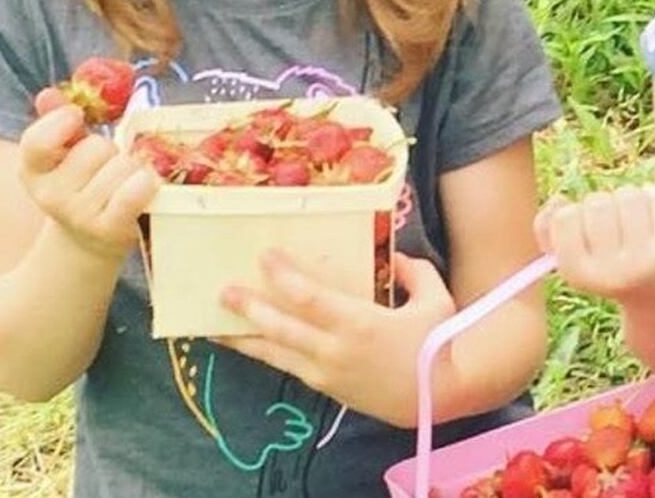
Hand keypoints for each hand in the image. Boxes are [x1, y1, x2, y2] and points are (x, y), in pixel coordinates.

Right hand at [19, 87, 157, 261]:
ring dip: (133, 167)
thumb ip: (57, 121)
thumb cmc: (85, 184)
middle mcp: (50, 195)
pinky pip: (133, 192)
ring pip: (122, 166)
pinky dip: (146, 183)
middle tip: (110, 164)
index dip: (60, 122)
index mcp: (33, 171)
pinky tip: (146, 185)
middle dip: (111, 149)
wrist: (92, 237)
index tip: (77, 116)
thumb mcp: (66, 153)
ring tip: (125, 180)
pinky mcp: (109, 228)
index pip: (37, 141)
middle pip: (95, 148)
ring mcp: (79, 214)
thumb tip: (49, 94)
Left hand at [218, 250, 456, 428]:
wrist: (440, 398)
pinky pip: (289, 367)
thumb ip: (414, 272)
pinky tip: (251, 345)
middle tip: (222, 291)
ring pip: (277, 353)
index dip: (283, 277)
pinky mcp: (327, 388)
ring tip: (215, 328)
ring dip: (245, 339)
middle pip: (282, 328)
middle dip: (249, 308)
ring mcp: (328, 373)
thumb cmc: (438, 344)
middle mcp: (336, 350)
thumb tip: (394, 258)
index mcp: (360, 324)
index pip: (309, 298)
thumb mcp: (436, 299)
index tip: (265, 256)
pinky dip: (267, 354)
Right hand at [533, 185, 654, 306]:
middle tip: (614, 224)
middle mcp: (611, 271)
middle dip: (604, 204)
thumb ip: (549, 230)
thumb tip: (557, 201)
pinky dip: (654, 197)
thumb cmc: (610, 266)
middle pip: (596, 202)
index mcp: (579, 275)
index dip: (575, 212)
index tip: (586, 226)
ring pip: (627, 194)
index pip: (565, 217)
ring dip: (629, 198)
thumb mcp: (573, 258)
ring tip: (634, 218)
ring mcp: (645, 259)